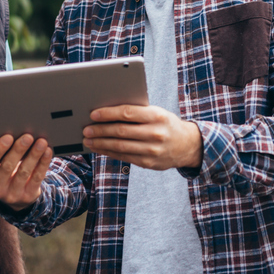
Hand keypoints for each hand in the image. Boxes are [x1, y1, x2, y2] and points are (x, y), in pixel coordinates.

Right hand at [0, 134, 51, 210]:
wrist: (14, 195)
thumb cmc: (3, 171)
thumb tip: (14, 133)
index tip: (8, 136)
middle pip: (7, 167)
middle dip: (18, 150)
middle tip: (28, 137)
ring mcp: (11, 195)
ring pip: (24, 172)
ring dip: (34, 155)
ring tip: (41, 142)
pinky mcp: (27, 197)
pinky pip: (36, 178)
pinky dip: (43, 163)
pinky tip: (47, 152)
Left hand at [84, 104, 202, 169]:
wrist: (187, 145)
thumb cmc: (166, 124)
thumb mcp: (157, 113)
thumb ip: (137, 112)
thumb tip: (108, 111)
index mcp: (157, 116)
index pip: (128, 113)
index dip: (108, 113)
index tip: (93, 114)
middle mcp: (155, 133)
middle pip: (121, 131)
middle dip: (100, 130)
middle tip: (86, 128)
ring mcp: (152, 150)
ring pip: (120, 146)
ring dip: (101, 143)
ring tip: (88, 139)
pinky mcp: (148, 162)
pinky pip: (123, 157)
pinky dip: (108, 152)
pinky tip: (99, 148)